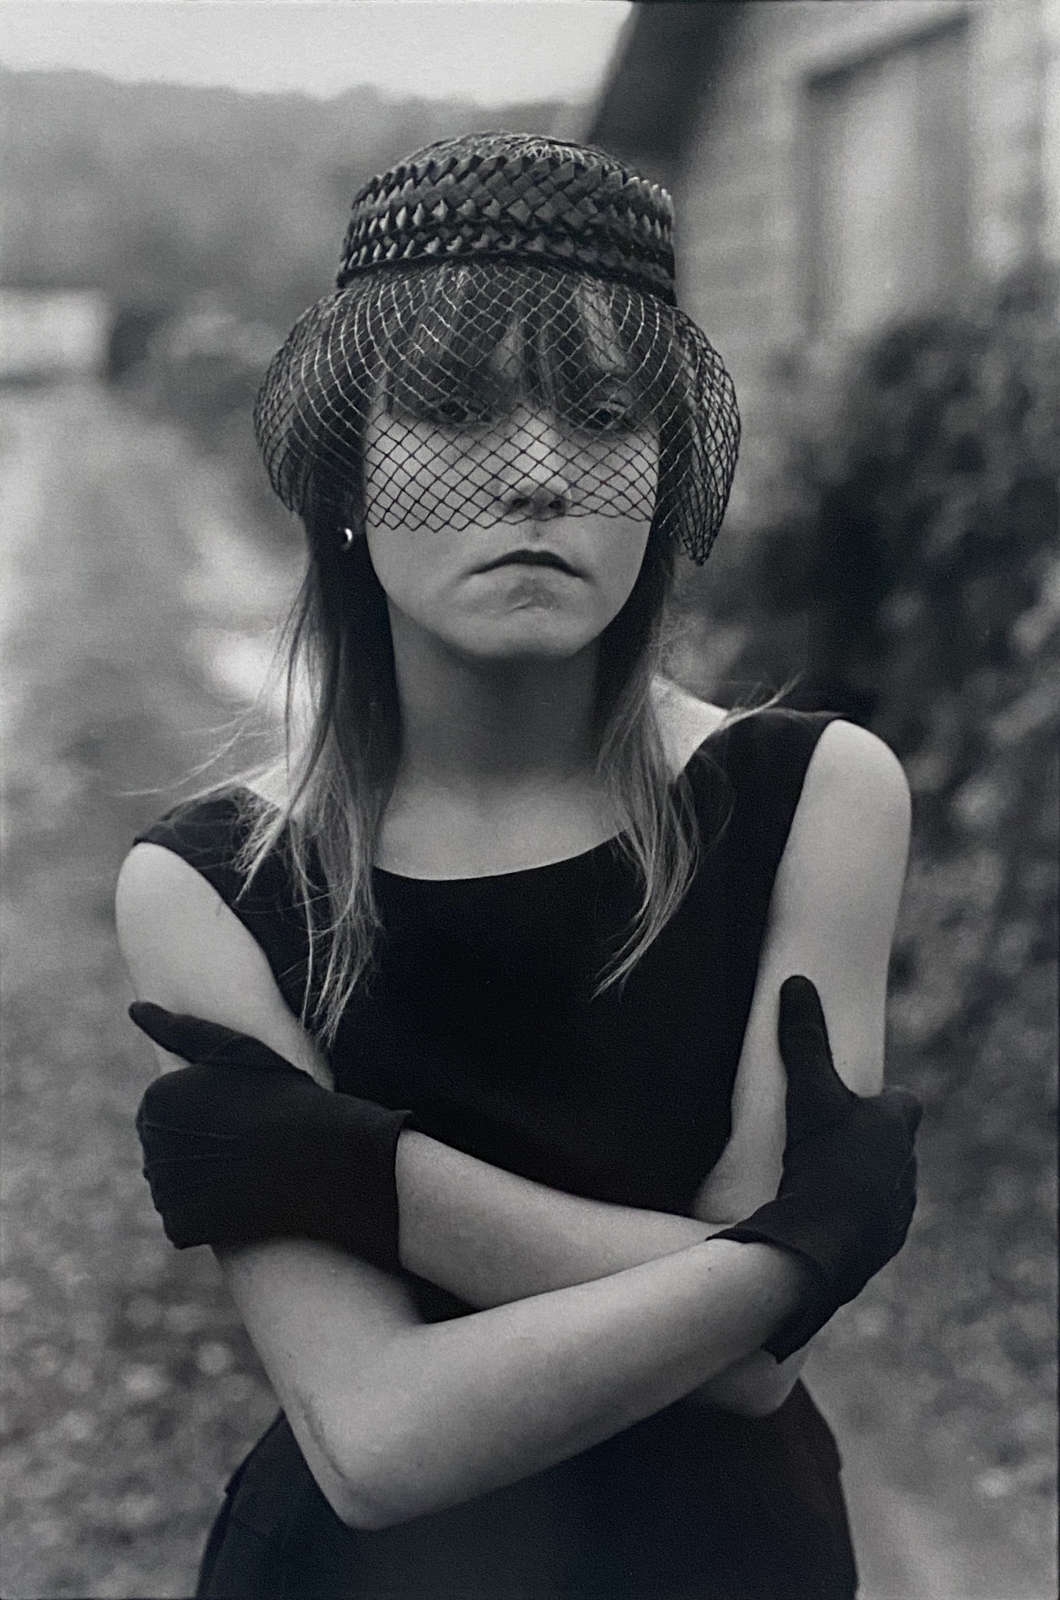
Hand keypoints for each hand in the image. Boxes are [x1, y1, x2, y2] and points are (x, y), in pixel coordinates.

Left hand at [129, 1002, 410, 1267]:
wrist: (322, 1159)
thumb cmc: (286, 1096)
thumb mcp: (235, 1049)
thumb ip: (178, 1028)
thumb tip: (133, 1007)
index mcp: (157, 1097)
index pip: (169, 1109)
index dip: (210, 1111)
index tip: (244, 1111)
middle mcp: (149, 1143)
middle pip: (169, 1147)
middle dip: (201, 1147)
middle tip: (250, 1142)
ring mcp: (162, 1188)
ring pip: (176, 1184)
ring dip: (203, 1181)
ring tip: (250, 1169)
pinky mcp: (179, 1227)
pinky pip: (186, 1220)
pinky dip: (209, 1214)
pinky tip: (244, 1199)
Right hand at [715, 976, 920, 1358]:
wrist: (822, 1247)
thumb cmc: (823, 1162)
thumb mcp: (809, 1093)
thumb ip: (804, 1039)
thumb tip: (797, 982)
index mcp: (897, 1127)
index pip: (903, 1102)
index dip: (881, 1099)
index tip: (849, 1100)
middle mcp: (906, 1167)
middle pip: (892, 1144)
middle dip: (867, 1140)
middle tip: (825, 1138)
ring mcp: (898, 1209)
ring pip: (884, 1183)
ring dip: (861, 1179)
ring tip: (818, 1178)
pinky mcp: (882, 1244)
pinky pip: (872, 1221)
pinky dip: (853, 1215)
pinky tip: (821, 1215)